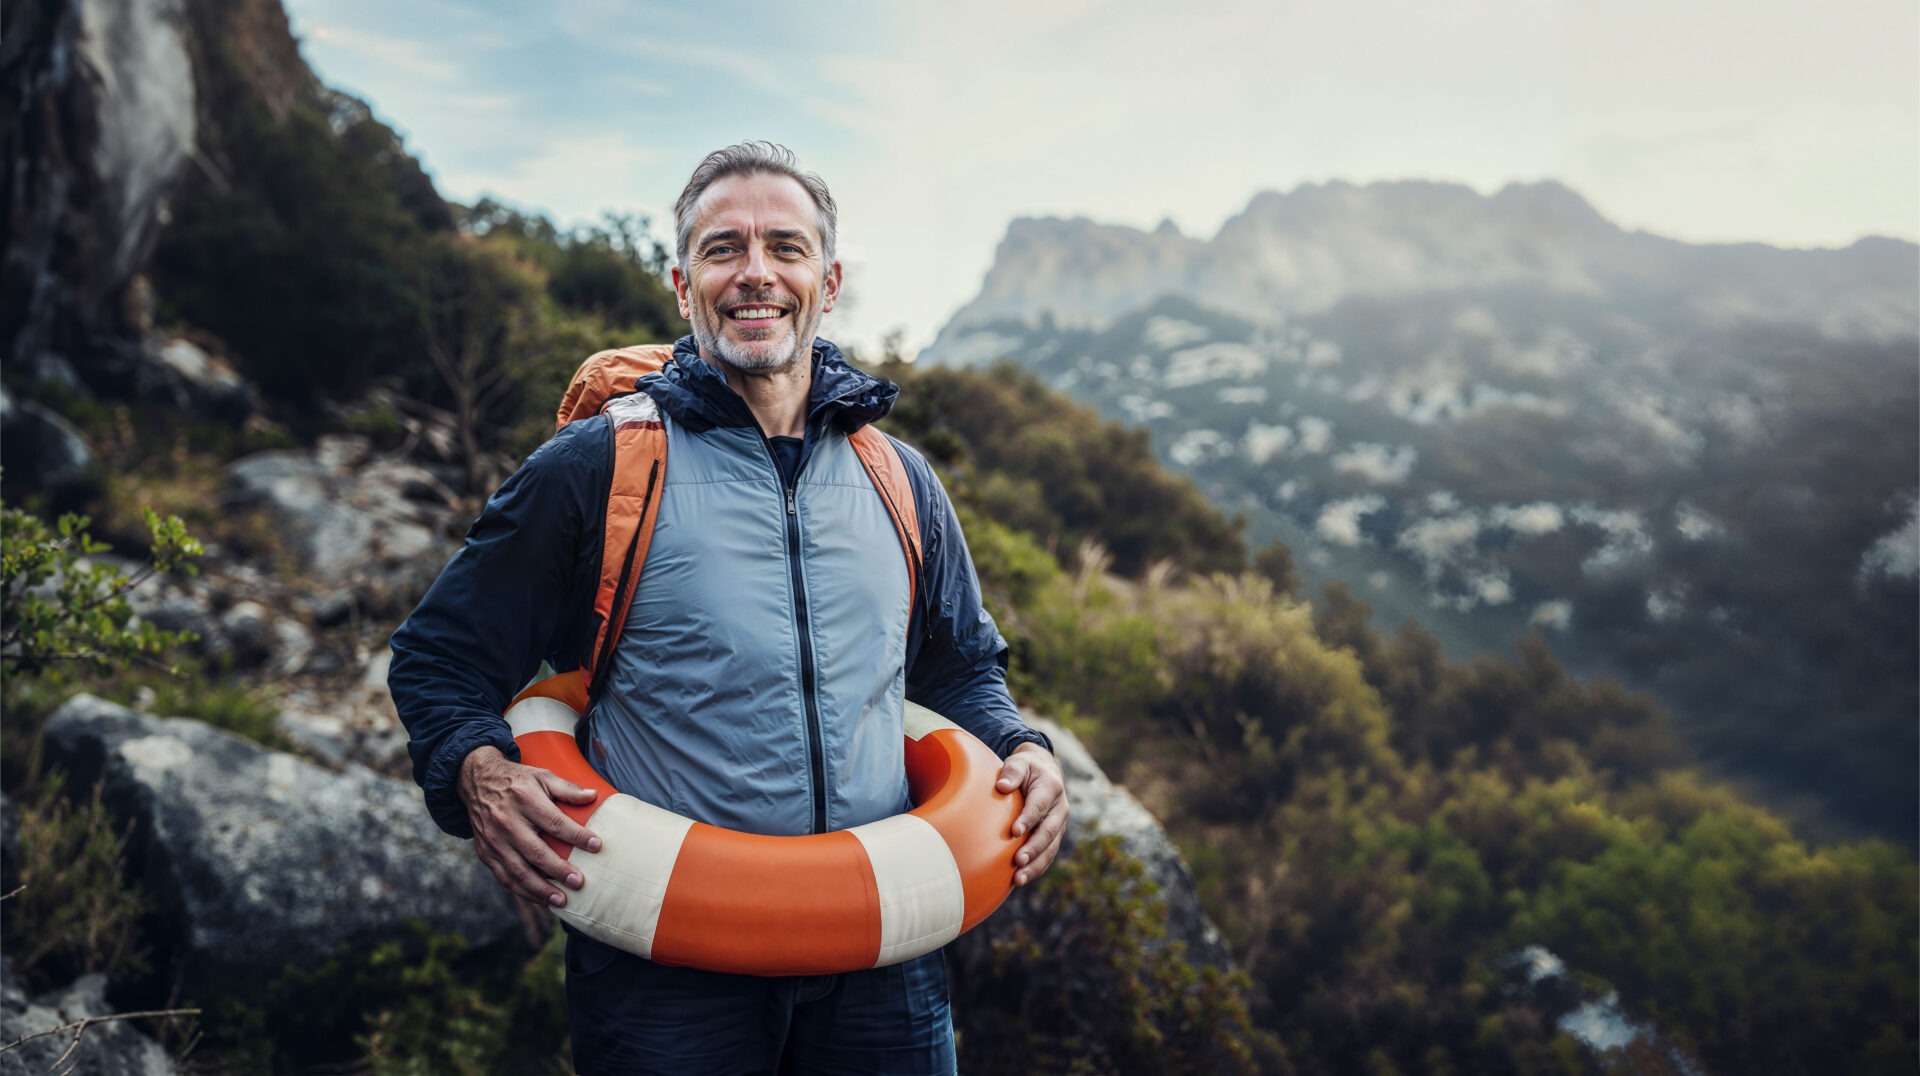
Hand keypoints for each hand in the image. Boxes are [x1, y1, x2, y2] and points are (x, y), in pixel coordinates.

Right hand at [458, 745, 601, 907]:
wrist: (478, 781)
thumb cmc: (517, 781)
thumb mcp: (543, 776)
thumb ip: (568, 789)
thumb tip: (594, 796)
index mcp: (525, 800)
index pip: (555, 823)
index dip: (577, 836)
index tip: (596, 845)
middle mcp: (507, 822)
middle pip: (535, 852)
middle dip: (558, 870)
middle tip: (578, 882)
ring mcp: (494, 840)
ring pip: (518, 871)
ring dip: (540, 890)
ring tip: (561, 900)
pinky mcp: (485, 852)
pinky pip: (504, 877)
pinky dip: (522, 891)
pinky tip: (540, 899)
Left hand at [995, 742, 1067, 886]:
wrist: (1044, 772)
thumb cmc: (1026, 768)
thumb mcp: (1019, 762)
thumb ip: (1012, 772)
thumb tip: (1002, 786)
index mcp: (1051, 787)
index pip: (1039, 806)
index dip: (1028, 819)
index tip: (1014, 832)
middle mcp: (1059, 808)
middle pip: (1048, 832)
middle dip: (1033, 848)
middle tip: (1018, 861)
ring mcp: (1058, 824)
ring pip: (1050, 848)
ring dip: (1035, 865)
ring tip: (1019, 879)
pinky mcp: (1054, 836)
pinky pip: (1048, 854)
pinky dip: (1037, 868)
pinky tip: (1021, 879)